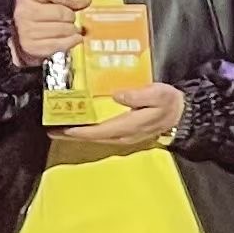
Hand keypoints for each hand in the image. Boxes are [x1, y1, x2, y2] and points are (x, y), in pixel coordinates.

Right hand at [10, 0, 91, 65]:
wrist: (19, 35)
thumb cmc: (36, 14)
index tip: (77, 2)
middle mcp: (25, 13)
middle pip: (62, 13)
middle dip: (71, 16)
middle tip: (69, 19)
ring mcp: (28, 31)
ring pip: (65, 29)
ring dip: (72, 30)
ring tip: (67, 28)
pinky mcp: (34, 47)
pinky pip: (62, 44)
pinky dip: (71, 41)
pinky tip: (72, 38)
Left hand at [62, 84, 184, 144]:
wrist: (181, 115)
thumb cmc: (169, 103)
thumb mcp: (158, 94)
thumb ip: (139, 95)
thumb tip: (117, 95)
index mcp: (127, 126)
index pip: (96, 132)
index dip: (77, 131)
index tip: (60, 128)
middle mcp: (122, 135)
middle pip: (91, 138)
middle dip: (71, 134)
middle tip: (51, 128)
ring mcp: (123, 136)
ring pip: (95, 137)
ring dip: (78, 133)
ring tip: (62, 126)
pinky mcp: (124, 132)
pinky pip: (101, 134)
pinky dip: (88, 130)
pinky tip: (82, 123)